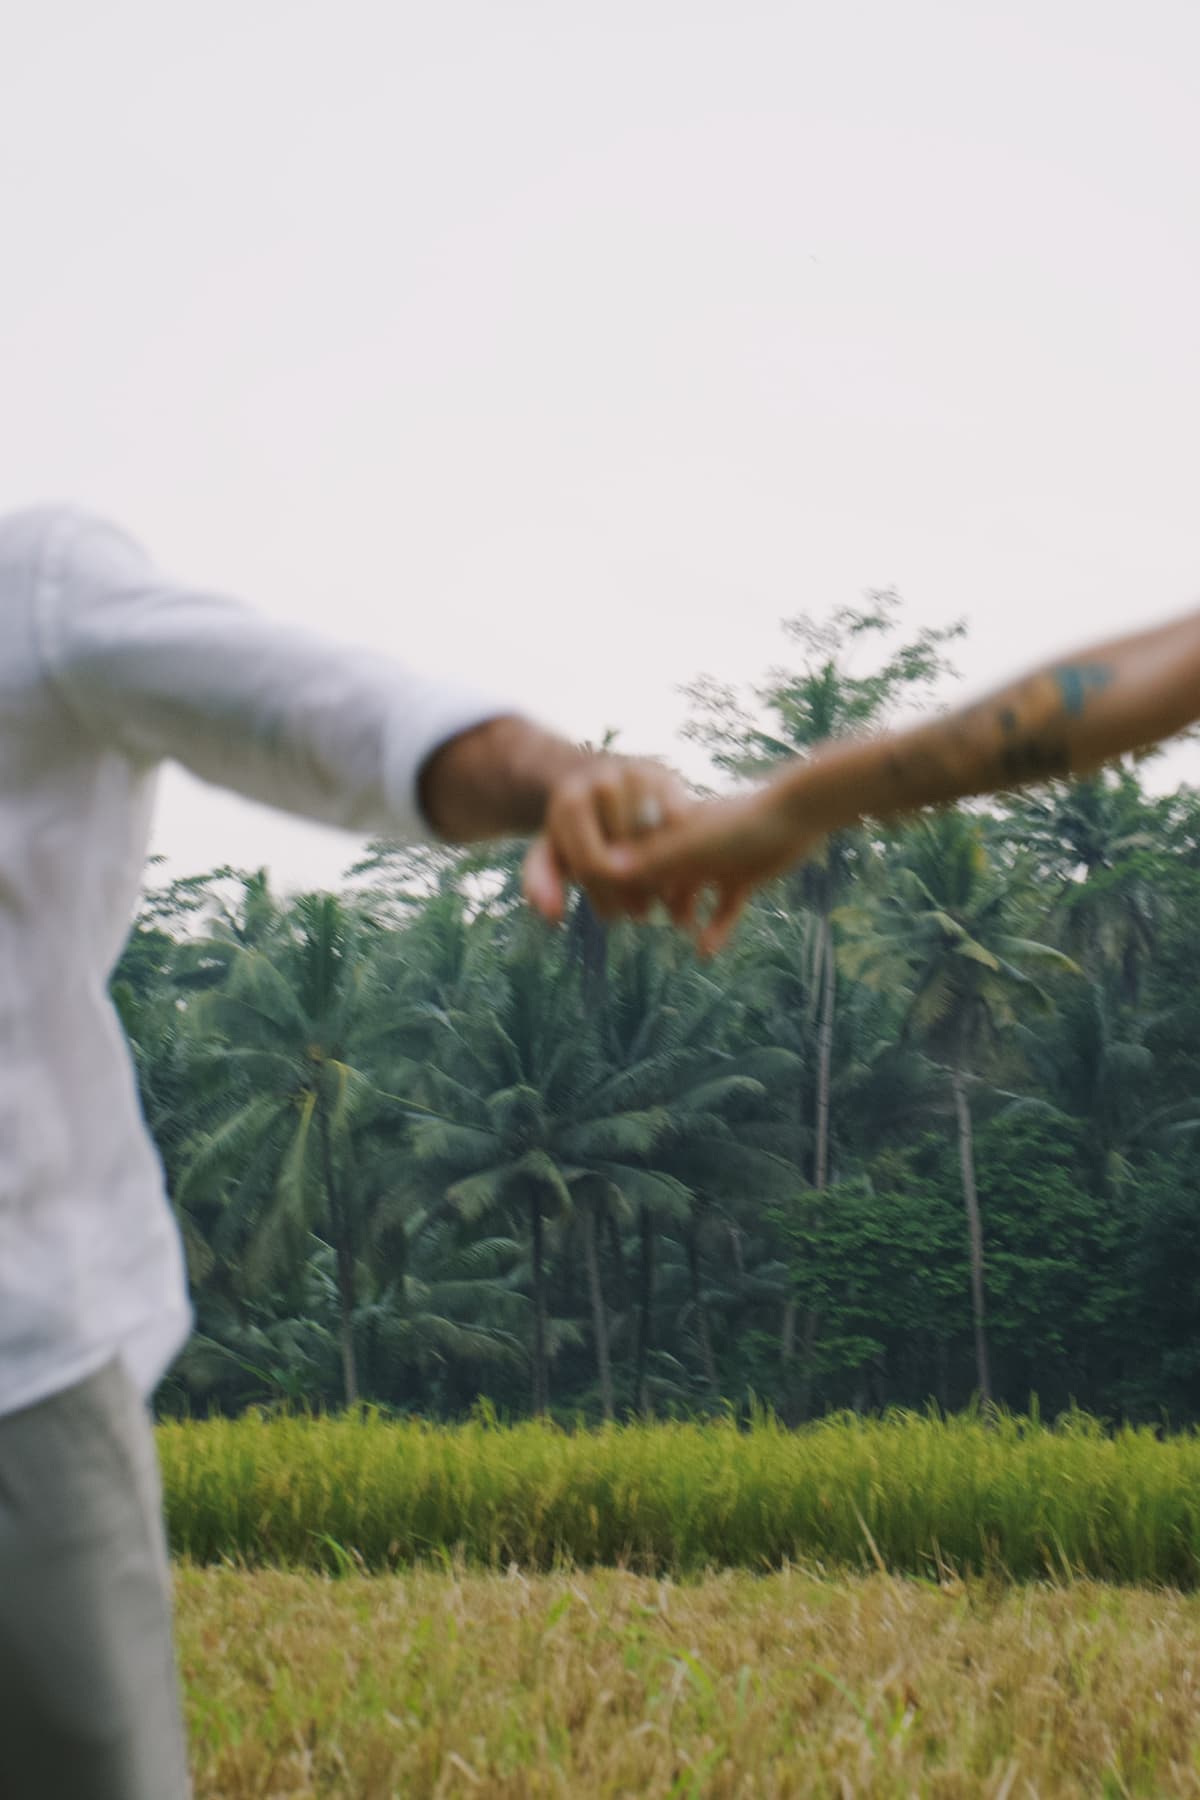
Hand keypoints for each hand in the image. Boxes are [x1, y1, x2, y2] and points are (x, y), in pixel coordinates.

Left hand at [522, 756, 690, 925]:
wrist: (601, 780)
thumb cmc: (576, 829)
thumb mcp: (552, 852)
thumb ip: (542, 880)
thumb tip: (553, 915)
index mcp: (570, 801)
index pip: (593, 865)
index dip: (605, 899)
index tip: (612, 913)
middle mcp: (604, 781)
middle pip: (628, 856)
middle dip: (634, 895)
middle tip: (638, 913)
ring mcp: (638, 775)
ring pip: (657, 846)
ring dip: (664, 882)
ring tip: (660, 901)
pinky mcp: (668, 777)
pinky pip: (679, 830)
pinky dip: (683, 856)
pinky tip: (681, 877)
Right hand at [603, 785, 821, 955]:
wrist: (796, 816)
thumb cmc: (738, 825)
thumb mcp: (688, 846)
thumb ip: (651, 860)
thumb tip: (606, 872)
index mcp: (669, 831)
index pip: (632, 859)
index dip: (619, 883)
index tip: (610, 907)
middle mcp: (688, 845)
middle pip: (657, 877)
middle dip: (647, 899)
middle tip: (636, 921)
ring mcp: (715, 861)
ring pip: (688, 892)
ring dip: (682, 912)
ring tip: (682, 928)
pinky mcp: (741, 877)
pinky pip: (723, 907)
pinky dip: (716, 927)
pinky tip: (707, 952)